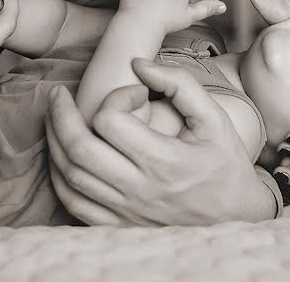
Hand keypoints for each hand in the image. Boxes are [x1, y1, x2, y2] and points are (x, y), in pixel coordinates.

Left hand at [46, 58, 275, 225]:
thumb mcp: (214, 118)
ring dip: (54, 141)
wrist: (235, 216)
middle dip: (60, 115)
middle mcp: (139, 189)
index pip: (111, 121)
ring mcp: (125, 212)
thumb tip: (138, 64)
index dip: (117, 96)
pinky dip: (60, 176)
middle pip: (79, 149)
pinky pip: (73, 202)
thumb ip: (180, 84)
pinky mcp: (117, 225)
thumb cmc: (225, 162)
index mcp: (163, 160)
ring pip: (69, 176)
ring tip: (56, 116)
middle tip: (58, 93)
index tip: (137, 93)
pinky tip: (61, 153)